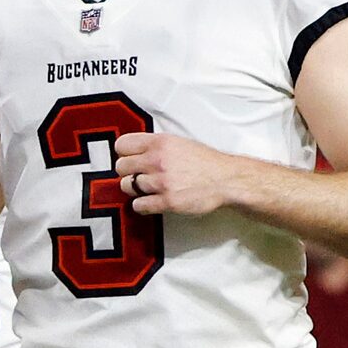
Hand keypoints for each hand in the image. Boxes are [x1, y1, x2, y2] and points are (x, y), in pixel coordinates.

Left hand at [111, 129, 243, 218]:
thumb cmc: (205, 162)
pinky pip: (138, 205)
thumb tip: (133, 151)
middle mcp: (158, 160)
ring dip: (134, 189)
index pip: (122, 145)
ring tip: (148, 189)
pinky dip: (142, 205)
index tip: (129, 159)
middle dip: (128, 172)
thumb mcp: (179, 143)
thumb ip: (156, 146)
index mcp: (161, 142)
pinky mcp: (167, 201)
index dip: (124, 153)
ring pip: (126, 186)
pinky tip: (151, 201)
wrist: (226, 179)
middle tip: (139, 176)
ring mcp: (161, 181)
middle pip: (120, 167)